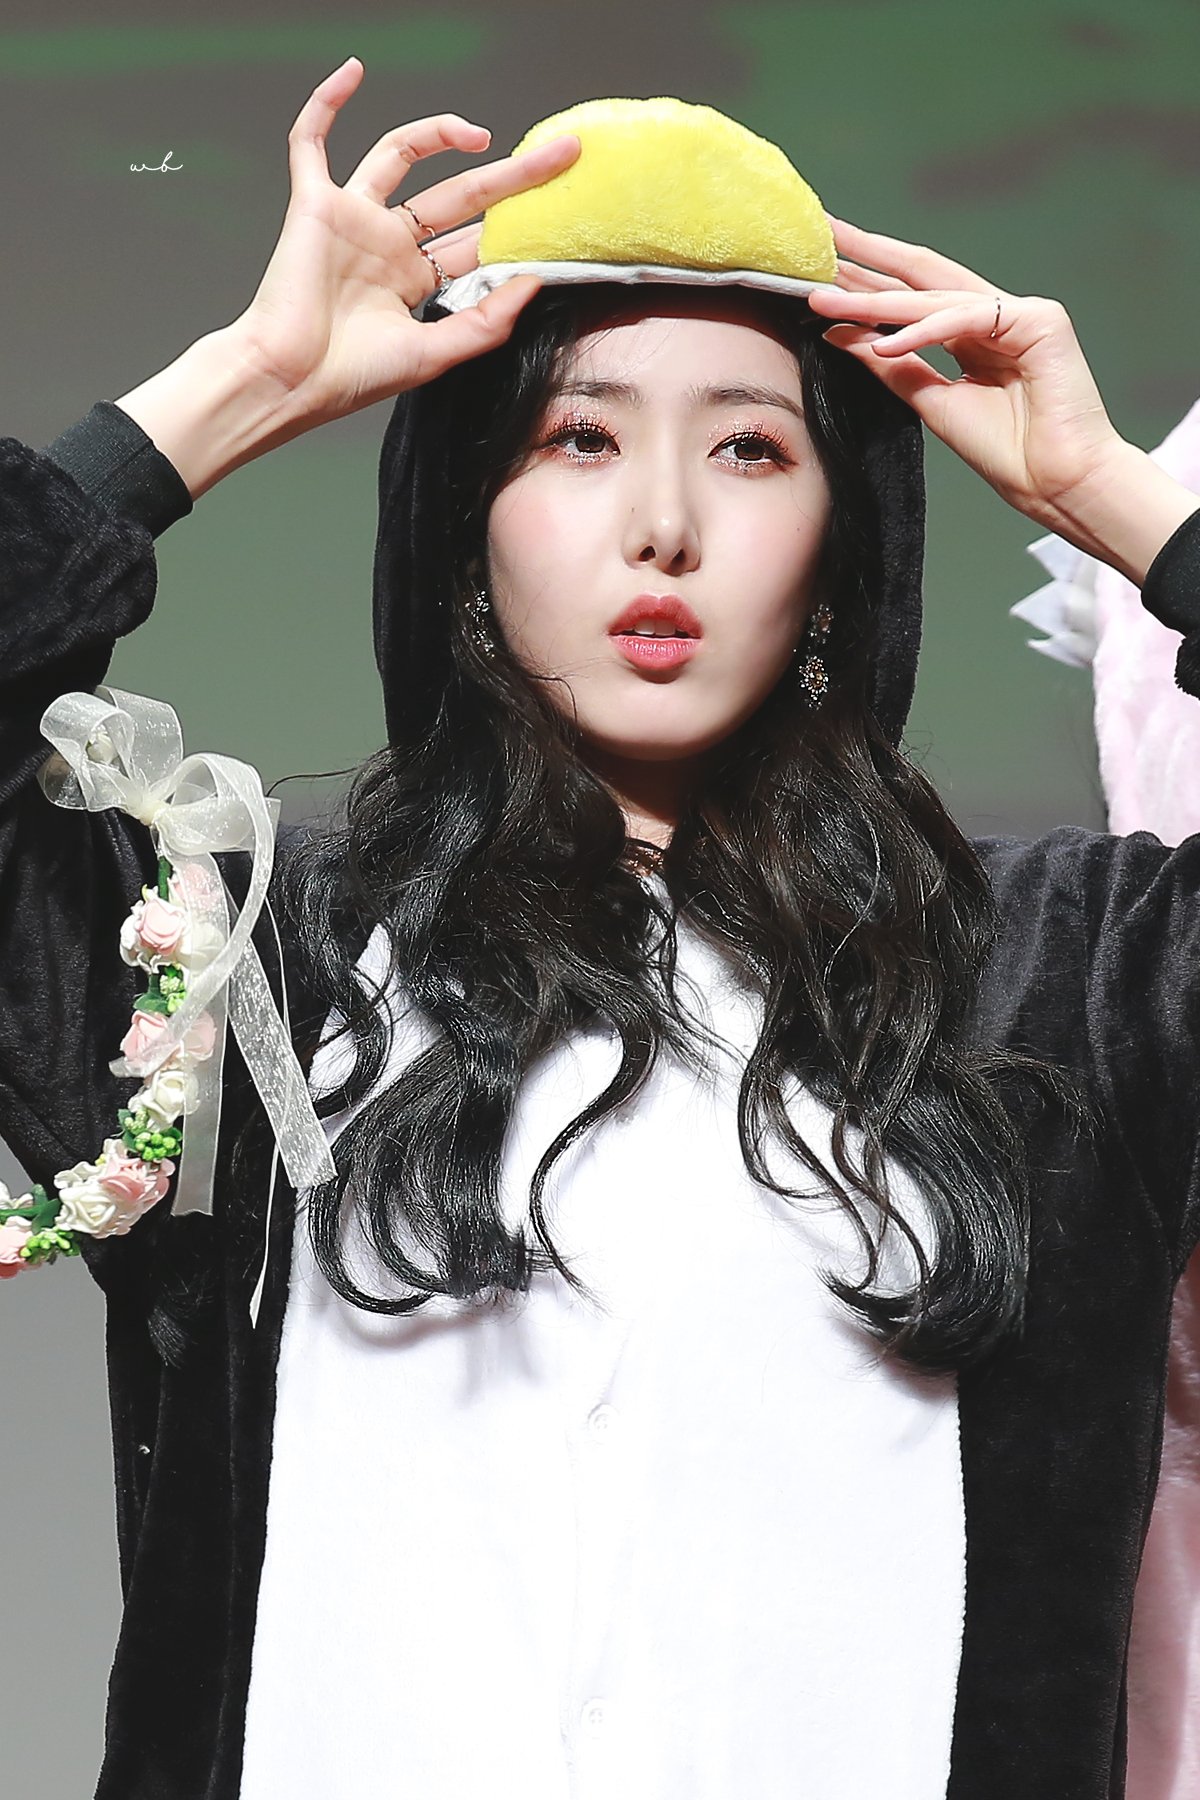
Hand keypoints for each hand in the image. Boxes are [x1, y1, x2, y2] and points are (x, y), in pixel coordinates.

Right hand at [234, 57, 580, 425]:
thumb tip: (534, 280)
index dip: (515, 226)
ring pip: (399, 154)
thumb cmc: (350, 377)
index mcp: (414, 280)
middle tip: (558, 157)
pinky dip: (327, 103)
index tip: (559, 214)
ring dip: (439, 134)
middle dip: (510, 176)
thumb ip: (487, 320)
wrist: (289, 380)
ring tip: (482, 134)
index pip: (475, 241)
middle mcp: (387, 244)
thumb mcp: (435, 354)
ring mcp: (353, 219)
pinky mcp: (314, 204)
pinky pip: (311, 142)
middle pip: (458, 194)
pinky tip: (352, 73)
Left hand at [805, 218, 1128, 534]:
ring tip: (825, 300)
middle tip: (823, 232)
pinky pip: (967, 319)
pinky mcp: (1040, 320)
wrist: (1056, 484)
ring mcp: (1019, 312)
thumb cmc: (1007, 451)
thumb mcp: (930, 401)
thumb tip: (838, 332)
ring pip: (936, 297)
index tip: (816, 274)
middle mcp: (994, 315)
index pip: (911, 296)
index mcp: (972, 333)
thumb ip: (891, 364)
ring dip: (876, 299)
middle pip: (922, 274)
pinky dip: (924, 331)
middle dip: (870, 254)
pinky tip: (884, 342)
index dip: (864, 282)